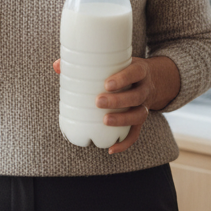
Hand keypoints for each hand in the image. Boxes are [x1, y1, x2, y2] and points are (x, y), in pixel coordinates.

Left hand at [52, 56, 178, 153]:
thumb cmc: (124, 69)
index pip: (135, 72)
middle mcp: (145, 88)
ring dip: (122, 120)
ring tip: (105, 121)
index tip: (107, 84)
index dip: (123, 78)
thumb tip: (57, 66)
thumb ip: (88, 62)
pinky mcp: (141, 119)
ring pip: (139, 115)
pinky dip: (125, 143)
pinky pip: (136, 133)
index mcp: (140, 71)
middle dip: (118, 101)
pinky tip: (111, 149)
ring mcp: (145, 105)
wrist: (153, 79)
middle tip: (98, 102)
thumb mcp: (115, 61)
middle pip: (136, 96)